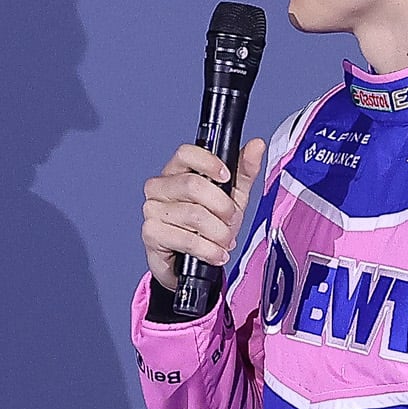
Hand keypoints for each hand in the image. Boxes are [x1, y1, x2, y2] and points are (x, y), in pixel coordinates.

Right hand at [141, 139, 264, 298]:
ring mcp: (152, 209)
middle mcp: (160, 187)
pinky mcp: (151, 233)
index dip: (209, 163)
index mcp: (178, 171)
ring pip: (193, 215)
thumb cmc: (209, 225)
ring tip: (224, 241)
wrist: (195, 263)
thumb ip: (244, 171)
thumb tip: (256, 146)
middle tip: (230, 219)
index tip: (226, 177)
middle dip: (222, 206)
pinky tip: (214, 253)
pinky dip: (207, 250)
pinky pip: (185, 238)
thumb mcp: (232, 196)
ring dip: (218, 233)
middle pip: (193, 185)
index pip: (186, 153)